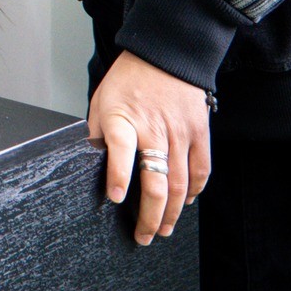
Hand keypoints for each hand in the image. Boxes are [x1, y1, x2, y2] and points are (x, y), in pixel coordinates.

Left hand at [89, 50, 211, 245]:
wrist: (165, 53)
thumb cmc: (128, 80)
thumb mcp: (101, 101)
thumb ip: (98, 134)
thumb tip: (90, 165)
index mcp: (122, 118)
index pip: (120, 149)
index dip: (118, 175)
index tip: (115, 198)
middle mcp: (153, 128)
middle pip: (156, 181)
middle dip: (149, 216)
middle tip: (143, 236)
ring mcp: (180, 132)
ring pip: (180, 184)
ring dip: (170, 212)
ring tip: (162, 229)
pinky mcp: (199, 132)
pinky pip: (200, 170)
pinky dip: (194, 191)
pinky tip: (184, 203)